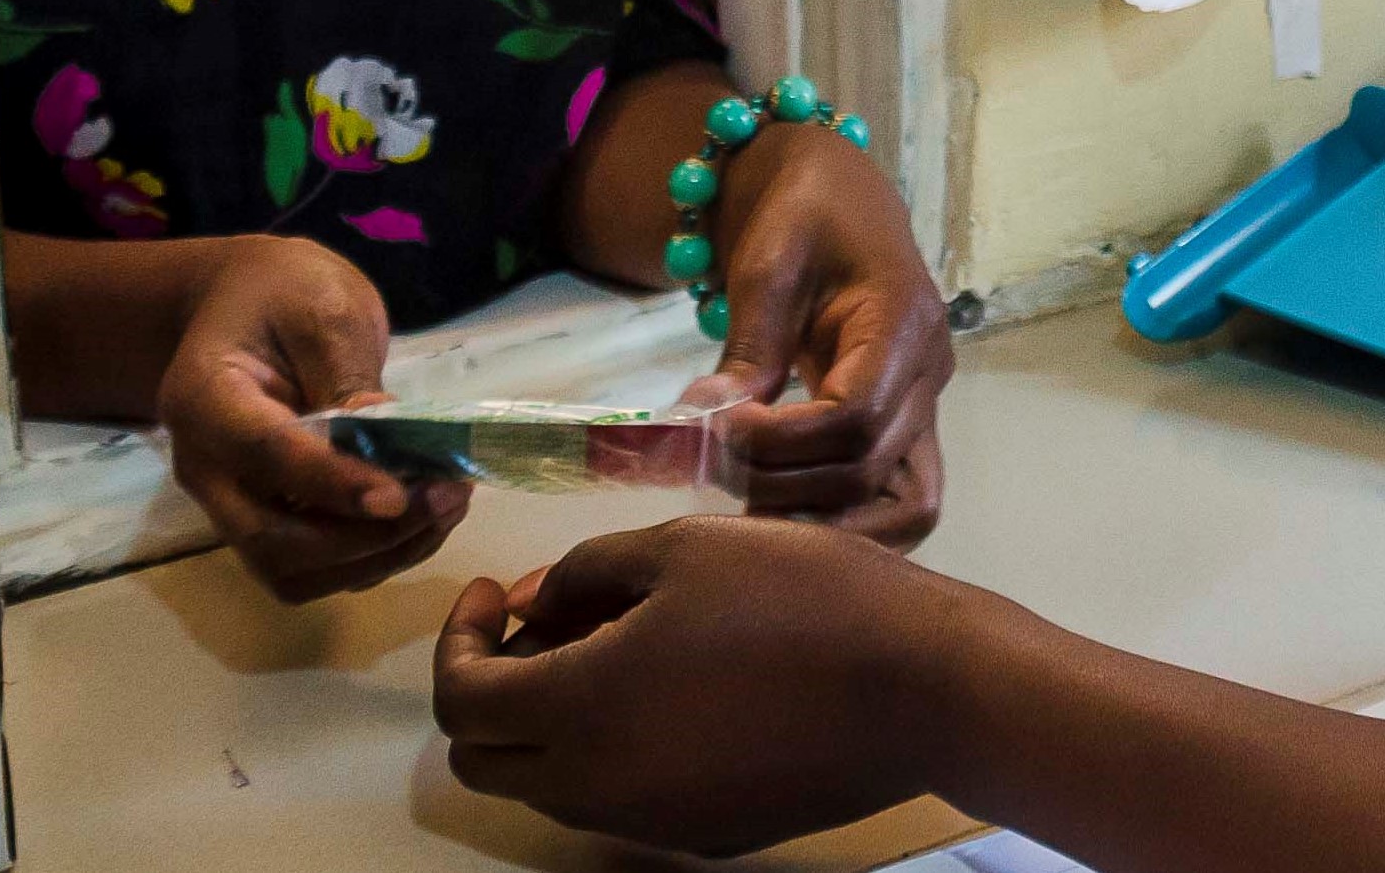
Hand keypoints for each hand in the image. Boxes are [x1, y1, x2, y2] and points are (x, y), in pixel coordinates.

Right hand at [157, 235, 466, 600]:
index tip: (400, 496)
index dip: (333, 483)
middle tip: (445, 497)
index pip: (264, 456)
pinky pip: (311, 568)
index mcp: (203, 398)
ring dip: (375, 556)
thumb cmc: (282, 293)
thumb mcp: (323, 305)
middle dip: (364, 535)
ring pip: (291, 570)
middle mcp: (203, 467)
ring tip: (446, 508)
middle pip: (271, 539)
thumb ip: (348, 374)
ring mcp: (228, 503)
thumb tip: (385, 440)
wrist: (245, 305)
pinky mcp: (263, 523)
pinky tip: (423, 519)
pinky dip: (369, 558)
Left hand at [437, 515, 989, 854]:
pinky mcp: (706, 836)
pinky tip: (678, 691)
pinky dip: (612, 751)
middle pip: (486, 763)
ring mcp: (653, 822)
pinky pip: (623, 799)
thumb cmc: (801, 597)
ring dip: (550, 723)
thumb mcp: (683, 548)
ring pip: (551, 788)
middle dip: (490, 691)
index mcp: (578, 709)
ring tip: (616, 647)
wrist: (923, 688)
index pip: (461, 701)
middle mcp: (598, 787)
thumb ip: (584, 575)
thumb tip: (532, 604)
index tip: (498, 592)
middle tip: (546, 623)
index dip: (461, 639)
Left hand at [700, 121, 954, 545]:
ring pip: (901, 503)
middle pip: (871, 467)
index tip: (719, 429)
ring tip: (747, 506)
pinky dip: (842, 518)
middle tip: (715, 468)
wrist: (837, 197)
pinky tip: (779, 513)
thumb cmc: (804, 213)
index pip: (856, 415)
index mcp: (904, 321)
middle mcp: (929, 373)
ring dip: (822, 518)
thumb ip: (747, 348)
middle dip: (785, 482)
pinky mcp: (905, 426)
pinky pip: (892, 495)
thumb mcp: (767, 266)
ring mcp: (925, 405)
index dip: (782, 439)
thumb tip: (703, 420)